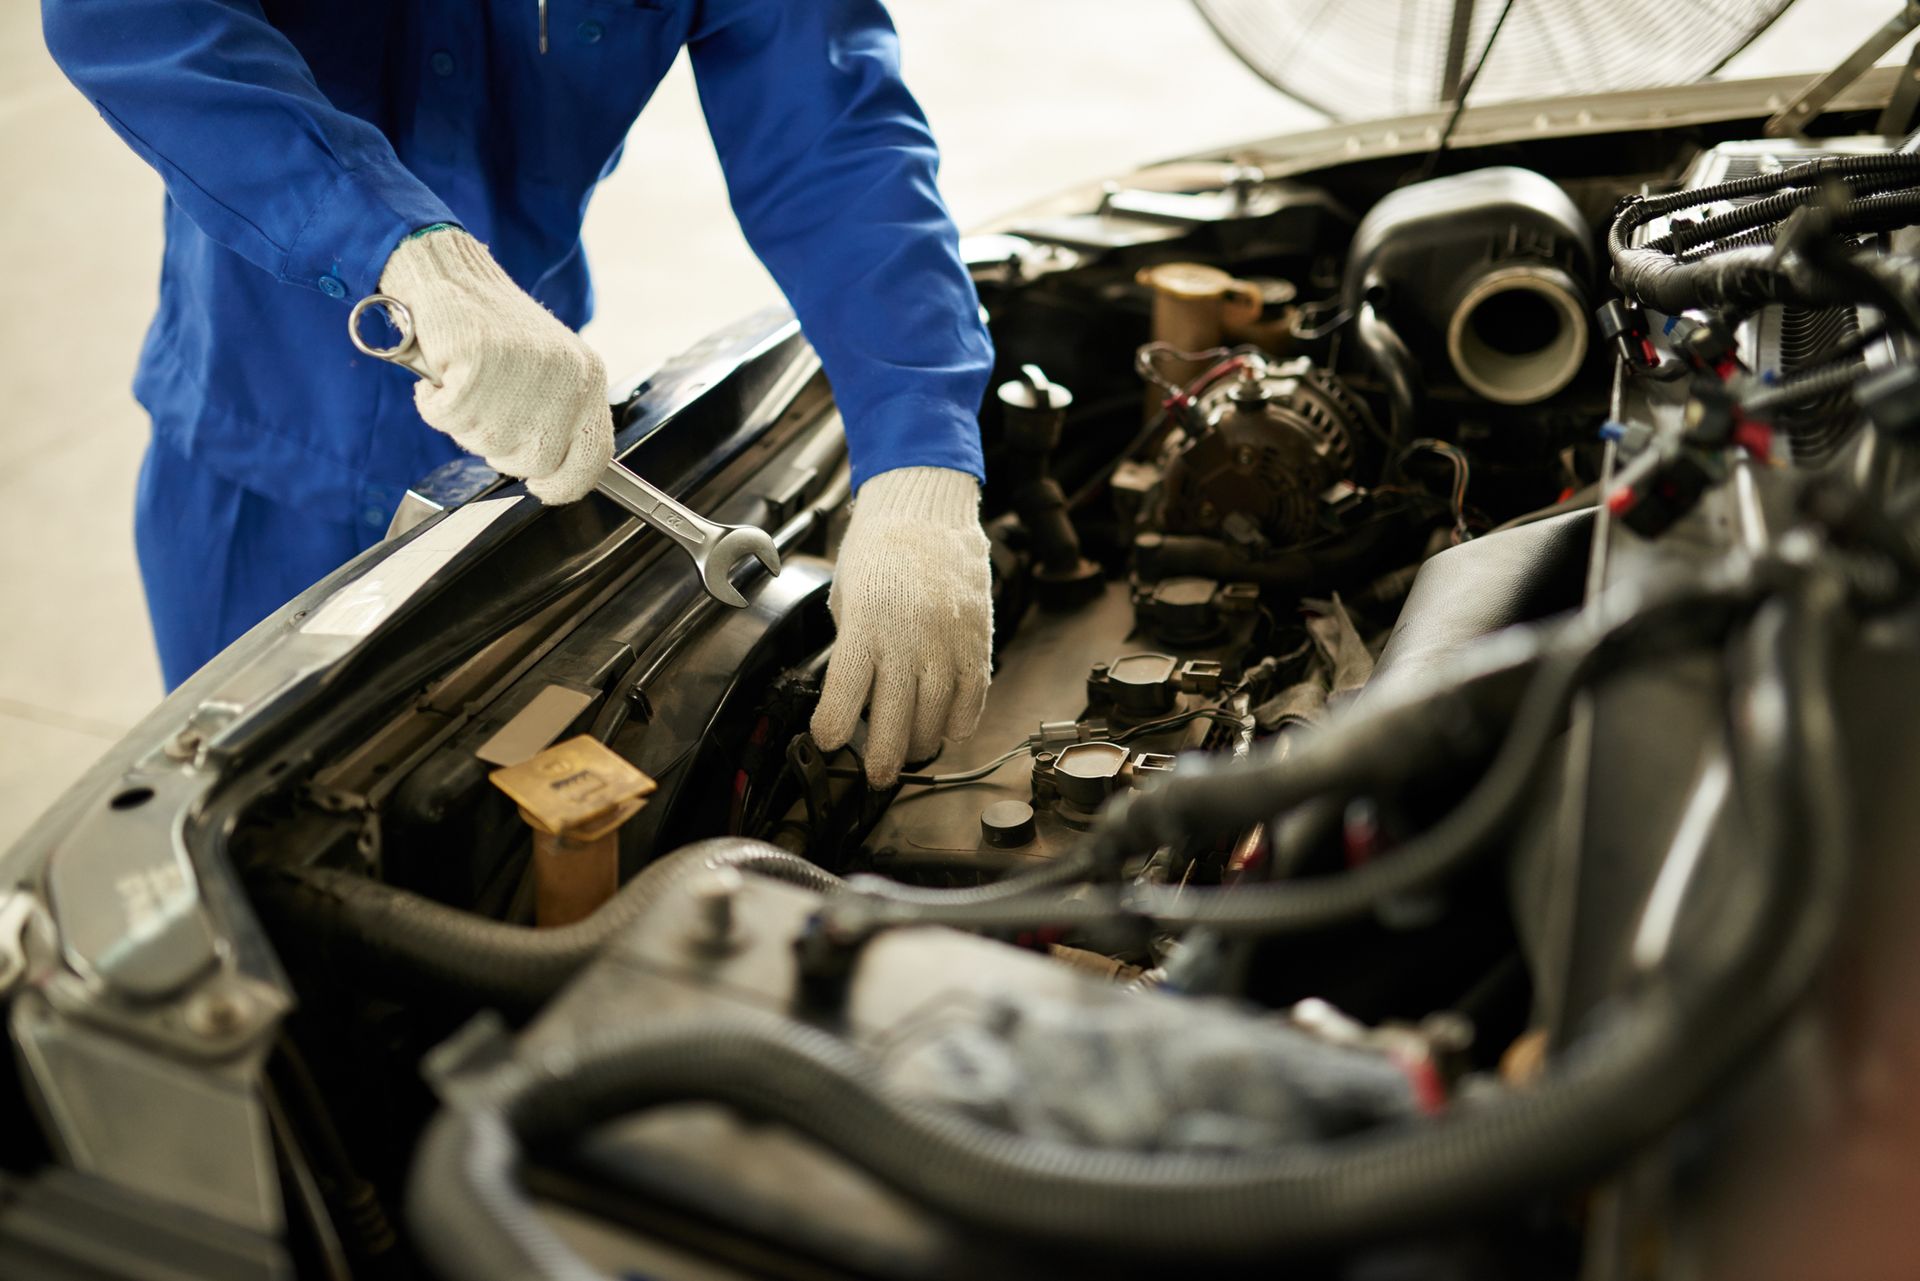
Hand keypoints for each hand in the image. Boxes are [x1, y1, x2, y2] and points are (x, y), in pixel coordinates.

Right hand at [377, 228, 612, 502]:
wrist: (452, 274)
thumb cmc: (494, 331)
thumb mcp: (550, 373)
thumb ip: (560, 419)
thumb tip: (554, 475)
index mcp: (588, 378)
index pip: (594, 458)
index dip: (566, 484)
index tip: (544, 488)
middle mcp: (565, 376)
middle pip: (535, 462)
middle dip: (501, 449)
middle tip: (484, 413)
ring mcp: (524, 369)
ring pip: (488, 443)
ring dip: (464, 423)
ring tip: (464, 383)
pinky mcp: (479, 361)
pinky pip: (448, 418)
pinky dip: (434, 404)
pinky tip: (442, 376)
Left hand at [811, 467, 992, 786]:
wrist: (927, 508)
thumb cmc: (879, 546)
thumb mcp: (846, 596)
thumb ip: (851, 647)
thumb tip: (853, 693)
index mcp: (864, 627)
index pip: (842, 700)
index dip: (831, 732)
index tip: (827, 741)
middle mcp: (907, 640)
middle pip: (893, 723)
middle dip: (880, 760)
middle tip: (875, 775)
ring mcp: (946, 642)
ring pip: (936, 719)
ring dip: (919, 744)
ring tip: (908, 750)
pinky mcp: (976, 640)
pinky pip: (972, 698)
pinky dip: (959, 721)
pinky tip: (946, 727)